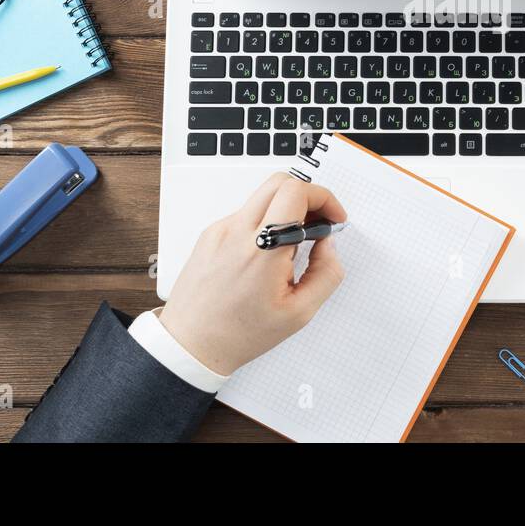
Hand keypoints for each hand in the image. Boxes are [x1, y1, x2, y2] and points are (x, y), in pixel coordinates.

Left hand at [158, 173, 347, 374]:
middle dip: (308, 196)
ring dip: (286, 209)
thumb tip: (328, 244)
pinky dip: (264, 223)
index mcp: (263, 250)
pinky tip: (266, 254)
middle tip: (318, 222)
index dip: (324, 198)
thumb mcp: (299, 313)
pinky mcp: (210, 234)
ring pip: (262, 197)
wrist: (191, 344)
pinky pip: (245, 214)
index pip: (296, 192)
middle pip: (280, 182)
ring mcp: (220, 230)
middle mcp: (238, 232)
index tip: (333, 217)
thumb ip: (326, 273)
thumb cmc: (239, 334)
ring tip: (292, 244)